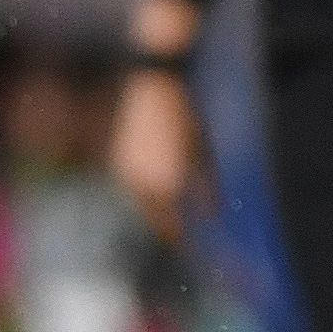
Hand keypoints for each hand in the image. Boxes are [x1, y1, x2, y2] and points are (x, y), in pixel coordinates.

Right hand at [108, 66, 199, 241]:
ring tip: (170, 221)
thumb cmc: (185, 116)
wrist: (152, 86)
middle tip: (180, 239)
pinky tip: (156, 196)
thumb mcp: (203, 151)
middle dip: (167, 229)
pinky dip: (145, 198)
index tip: (191, 245)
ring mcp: (126, 172)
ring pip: (141, 206)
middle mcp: (141, 183)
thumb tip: (212, 215)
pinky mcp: (120, 160)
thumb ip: (207, 186)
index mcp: (163, 184)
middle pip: (153, 219)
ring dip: (154, 214)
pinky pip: (133, 190)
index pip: (171, 225)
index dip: (181, 238)